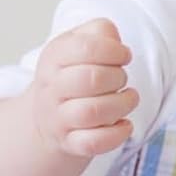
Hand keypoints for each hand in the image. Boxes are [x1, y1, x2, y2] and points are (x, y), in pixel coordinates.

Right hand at [30, 18, 139, 160]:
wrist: (46, 117)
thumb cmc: (72, 75)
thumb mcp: (78, 44)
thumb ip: (99, 32)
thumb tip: (115, 41)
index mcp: (54, 57)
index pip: (85, 47)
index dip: (114, 50)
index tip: (124, 56)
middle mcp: (51, 87)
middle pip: (90, 79)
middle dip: (118, 77)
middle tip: (121, 80)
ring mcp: (58, 118)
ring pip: (92, 112)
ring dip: (121, 104)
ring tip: (128, 99)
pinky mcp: (69, 143)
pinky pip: (93, 143)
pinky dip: (117, 134)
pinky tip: (125, 124)